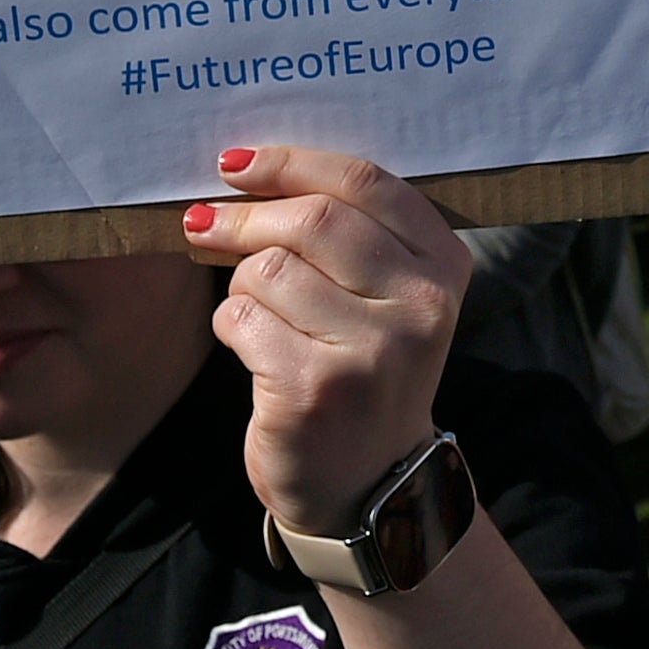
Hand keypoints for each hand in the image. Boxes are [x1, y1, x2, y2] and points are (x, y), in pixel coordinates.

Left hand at [183, 145, 471, 535]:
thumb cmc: (365, 369)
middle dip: (245, 216)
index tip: (237, 165)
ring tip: (253, 310)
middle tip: (204, 222)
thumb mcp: (389, 297)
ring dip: (239, 282)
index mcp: (444, 265)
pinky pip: (242, 319)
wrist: (369, 484)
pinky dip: (230, 325)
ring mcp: (372, 349)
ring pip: (269, 269)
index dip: (292, 163)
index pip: (366, 182)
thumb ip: (352, 234)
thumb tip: (250, 171)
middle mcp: (421, 304)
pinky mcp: (316, 389)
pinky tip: (249, 346)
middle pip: (313, 219)